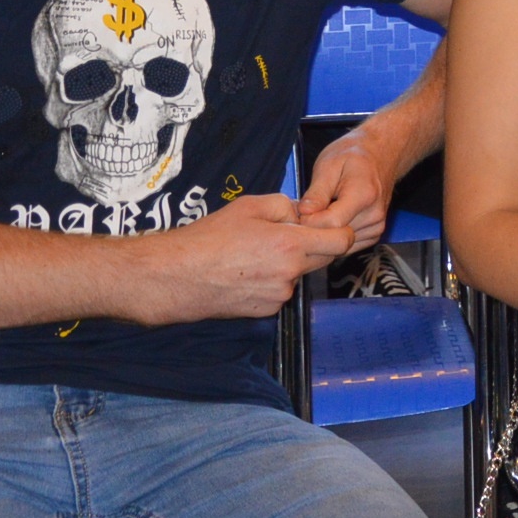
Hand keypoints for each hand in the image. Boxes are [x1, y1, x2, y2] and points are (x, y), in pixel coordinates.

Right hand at [145, 192, 354, 322]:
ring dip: (289, 264)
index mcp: (292, 245)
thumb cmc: (209, 238)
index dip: (340, 231)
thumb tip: (302, 214)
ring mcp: (278, 296)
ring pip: (299, 275)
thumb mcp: (249, 206)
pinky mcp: (265, 312)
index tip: (327, 225)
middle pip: (323, 259)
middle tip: (283, 235)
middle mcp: (290, 274)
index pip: (342, 241)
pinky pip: (281, 292)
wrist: (176, 278)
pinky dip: (273, 281)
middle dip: (313, 246)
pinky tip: (247, 273)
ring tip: (255, 254)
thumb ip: (285, 205)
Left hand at [296, 135, 395, 250]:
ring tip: (323, 210)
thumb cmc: (353, 155)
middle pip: (334, 236)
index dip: (308, 221)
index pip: (329, 224)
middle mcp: (374, 215)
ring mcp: (377, 226)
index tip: (300, 209)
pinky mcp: (375, 234)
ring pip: (339, 245)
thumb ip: (316, 191)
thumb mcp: (329, 164)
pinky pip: (347, 246)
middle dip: (315, 228)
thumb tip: (303, 213)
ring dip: (325, 233)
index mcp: (364, 195)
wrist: (381, 154)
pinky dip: (336, 236)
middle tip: (308, 209)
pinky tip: (334, 218)